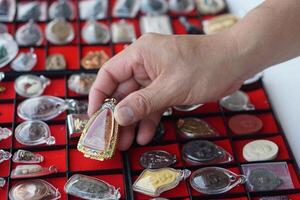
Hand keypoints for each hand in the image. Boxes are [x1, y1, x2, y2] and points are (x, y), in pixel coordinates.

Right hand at [88, 32, 252, 149]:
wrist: (237, 61)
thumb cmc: (206, 66)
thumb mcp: (172, 87)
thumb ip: (143, 103)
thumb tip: (118, 117)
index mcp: (140, 54)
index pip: (109, 74)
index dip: (98, 96)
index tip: (95, 117)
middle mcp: (145, 64)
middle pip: (122, 91)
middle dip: (117, 115)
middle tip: (111, 138)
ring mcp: (156, 76)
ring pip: (137, 100)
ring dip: (132, 120)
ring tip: (125, 143)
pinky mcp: (168, 86)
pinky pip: (153, 103)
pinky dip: (149, 118)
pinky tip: (145, 135)